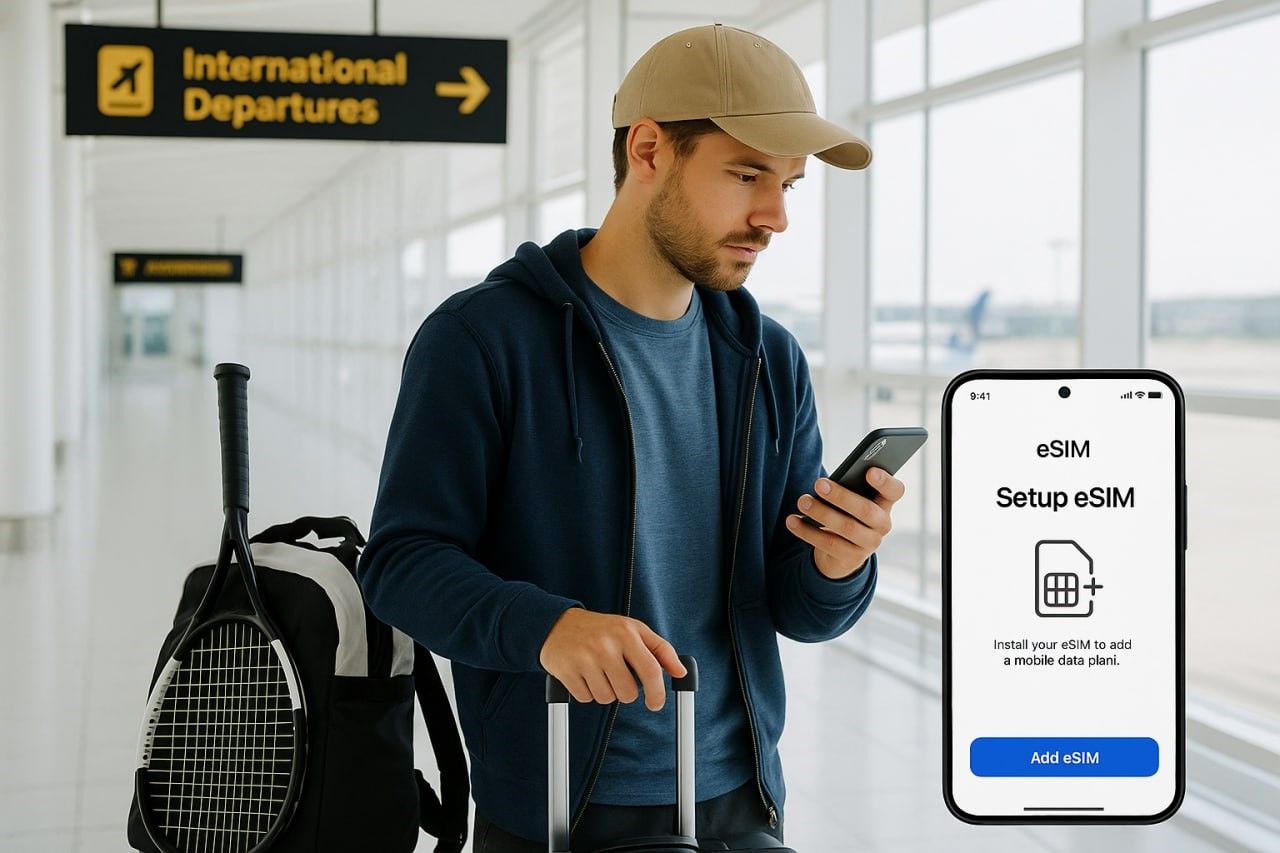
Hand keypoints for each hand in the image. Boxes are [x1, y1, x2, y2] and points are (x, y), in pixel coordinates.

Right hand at [538, 608, 686, 710]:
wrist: (558, 624)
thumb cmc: (601, 629)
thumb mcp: (633, 630)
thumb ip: (660, 650)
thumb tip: (680, 671)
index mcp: (626, 633)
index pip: (650, 670)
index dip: (657, 692)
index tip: (656, 703)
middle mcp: (606, 645)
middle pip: (628, 692)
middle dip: (626, 693)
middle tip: (618, 679)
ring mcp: (585, 658)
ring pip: (607, 698)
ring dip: (606, 692)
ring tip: (599, 673)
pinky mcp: (566, 670)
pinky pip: (586, 698)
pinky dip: (587, 693)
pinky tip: (584, 676)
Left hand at [785, 467, 904, 579]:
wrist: (842, 553)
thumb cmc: (846, 513)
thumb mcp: (850, 499)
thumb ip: (849, 489)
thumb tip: (827, 484)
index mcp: (885, 503)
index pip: (895, 491)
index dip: (885, 482)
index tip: (870, 471)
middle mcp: (882, 525)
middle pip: (866, 510)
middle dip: (841, 496)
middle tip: (819, 484)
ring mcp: (869, 544)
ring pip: (846, 527)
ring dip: (821, 512)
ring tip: (802, 501)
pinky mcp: (852, 559)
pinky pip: (828, 544)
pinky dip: (807, 531)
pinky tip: (792, 521)